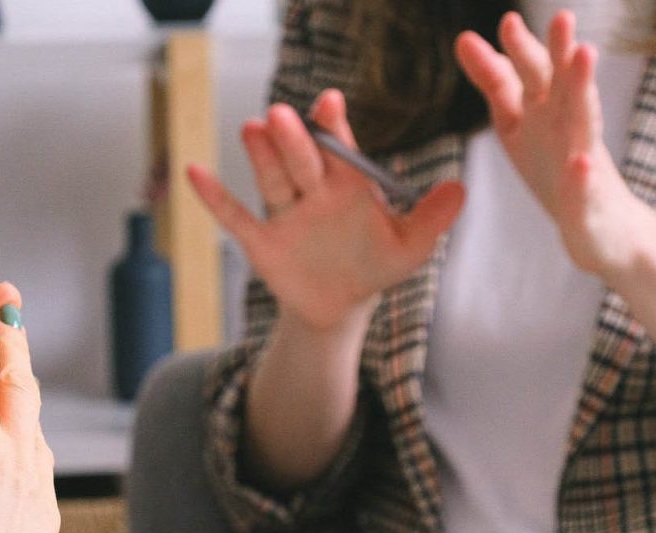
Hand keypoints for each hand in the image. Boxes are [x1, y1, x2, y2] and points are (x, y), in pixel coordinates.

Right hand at [188, 90, 464, 334]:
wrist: (342, 306)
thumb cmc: (375, 267)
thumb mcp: (410, 247)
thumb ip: (431, 218)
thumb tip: (460, 189)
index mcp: (348, 183)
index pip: (339, 148)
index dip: (333, 126)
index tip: (329, 104)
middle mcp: (313, 190)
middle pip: (302, 159)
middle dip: (294, 139)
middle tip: (284, 115)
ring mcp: (285, 213)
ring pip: (272, 179)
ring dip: (261, 156)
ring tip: (252, 128)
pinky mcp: (261, 241)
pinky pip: (235, 217)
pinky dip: (214, 197)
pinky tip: (195, 172)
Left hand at [455, 10, 646, 275]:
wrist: (601, 228)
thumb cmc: (556, 168)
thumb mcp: (518, 122)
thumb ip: (497, 82)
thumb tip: (465, 39)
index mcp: (544, 111)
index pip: (526, 77)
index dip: (514, 52)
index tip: (500, 25)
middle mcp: (566, 125)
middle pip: (561, 85)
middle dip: (559, 52)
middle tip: (561, 17)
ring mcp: (582, 160)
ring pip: (585, 120)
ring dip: (584, 89)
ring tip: (585, 56)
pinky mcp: (588, 200)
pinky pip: (584, 188)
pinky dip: (582, 176)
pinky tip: (580, 165)